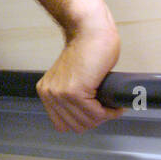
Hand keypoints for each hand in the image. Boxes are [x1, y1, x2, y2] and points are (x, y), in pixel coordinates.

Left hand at [35, 13, 123, 131]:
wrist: (90, 33)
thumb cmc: (88, 52)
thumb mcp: (71, 79)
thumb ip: (70, 97)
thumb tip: (84, 120)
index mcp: (46, 92)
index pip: (63, 125)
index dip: (84, 121)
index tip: (97, 112)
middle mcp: (49, 94)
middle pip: (76, 126)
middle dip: (96, 120)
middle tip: (108, 109)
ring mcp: (60, 93)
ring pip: (87, 121)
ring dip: (104, 117)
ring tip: (112, 106)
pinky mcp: (75, 91)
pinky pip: (95, 114)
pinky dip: (109, 112)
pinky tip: (115, 105)